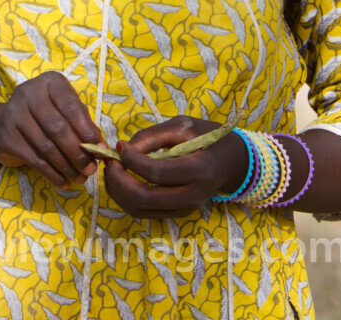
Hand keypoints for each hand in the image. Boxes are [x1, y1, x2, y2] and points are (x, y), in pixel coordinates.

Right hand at [0, 71, 102, 187]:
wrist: (3, 126)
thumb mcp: (65, 112)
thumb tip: (100, 148)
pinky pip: (34, 159)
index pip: (71, 107)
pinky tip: (63, 181)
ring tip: (80, 178)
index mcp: (50, 83)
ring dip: (67, 166)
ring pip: (46, 147)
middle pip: (58, 128)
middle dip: (78, 153)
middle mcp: (29, 94)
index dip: (87, 131)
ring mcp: (14, 115)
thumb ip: (83, 125)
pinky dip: (52, 174)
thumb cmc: (44, 116)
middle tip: (90, 169)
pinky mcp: (6, 137)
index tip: (101, 150)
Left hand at [104, 116, 244, 219]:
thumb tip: (122, 149)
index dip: (132, 161)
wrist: (229, 161)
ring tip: (113, 170)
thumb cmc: (206, 137)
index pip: (157, 172)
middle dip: (119, 180)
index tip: (119, 146)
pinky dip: (126, 199)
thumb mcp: (183, 126)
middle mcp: (193, 195)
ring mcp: (185, 209)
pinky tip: (122, 181)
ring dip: (119, 192)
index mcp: (199, 169)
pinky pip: (145, 213)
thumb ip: (152, 136)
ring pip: (140, 210)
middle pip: (145, 198)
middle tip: (110, 162)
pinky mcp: (177, 214)